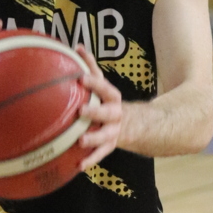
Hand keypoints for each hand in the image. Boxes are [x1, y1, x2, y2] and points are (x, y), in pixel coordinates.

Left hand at [74, 43, 122, 168]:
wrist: (136, 124)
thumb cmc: (109, 102)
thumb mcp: (103, 86)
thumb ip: (91, 67)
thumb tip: (76, 46)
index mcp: (112, 97)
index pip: (104, 87)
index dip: (94, 82)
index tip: (80, 77)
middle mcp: (114, 113)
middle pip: (107, 111)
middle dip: (95, 111)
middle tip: (81, 111)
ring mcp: (113, 130)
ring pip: (105, 135)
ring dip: (94, 138)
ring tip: (81, 141)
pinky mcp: (110, 145)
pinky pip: (101, 154)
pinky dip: (91, 160)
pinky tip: (79, 166)